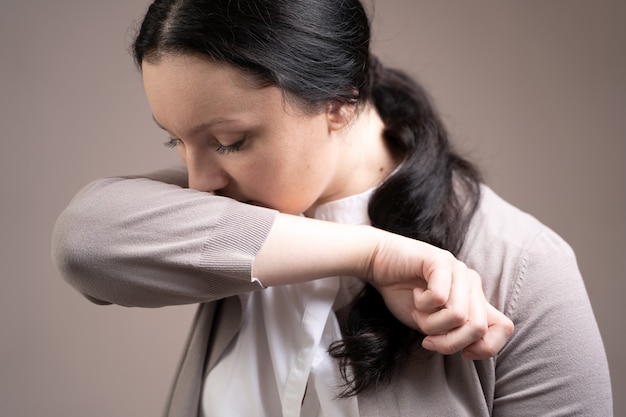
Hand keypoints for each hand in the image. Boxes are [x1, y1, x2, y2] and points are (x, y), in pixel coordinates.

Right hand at [367, 234, 513, 358]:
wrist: (378, 264)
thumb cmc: (403, 293)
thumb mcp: (432, 323)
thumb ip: (454, 333)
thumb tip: (472, 349)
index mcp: (476, 298)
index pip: (504, 327)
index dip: (486, 348)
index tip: (462, 353)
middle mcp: (472, 283)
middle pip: (478, 328)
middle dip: (449, 342)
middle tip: (427, 337)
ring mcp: (458, 270)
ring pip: (458, 316)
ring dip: (430, 324)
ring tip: (418, 313)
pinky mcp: (441, 261)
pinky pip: (439, 297)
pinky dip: (422, 305)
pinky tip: (415, 294)